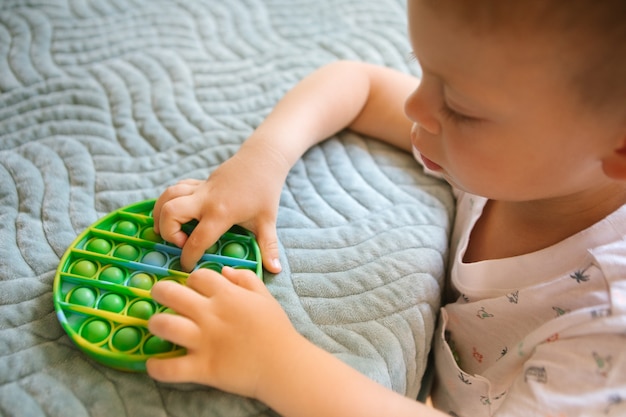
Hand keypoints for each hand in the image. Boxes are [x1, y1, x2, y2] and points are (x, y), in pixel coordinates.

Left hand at [146, 267, 296, 396]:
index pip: (197, 276)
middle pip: (170, 293)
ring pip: (164, 325)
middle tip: (160, 296)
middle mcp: (211, 314)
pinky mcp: (202, 368)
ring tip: (157, 326)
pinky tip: (155, 363)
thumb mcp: (265, 297)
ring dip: (155, 324)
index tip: (193, 288)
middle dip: (160, 291)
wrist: (285, 365)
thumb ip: (245, 279)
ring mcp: (204, 341)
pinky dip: (157, 367)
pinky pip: (169, 368)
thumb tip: (224, 270)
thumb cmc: (277, 330)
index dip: (191, 280)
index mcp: (227, 295)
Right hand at [152, 146, 286, 271]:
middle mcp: (205, 199)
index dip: (189, 257)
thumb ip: (269, 247)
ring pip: (167, 196)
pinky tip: (176, 212)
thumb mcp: (268, 221)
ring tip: (167, 230)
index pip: (197, 239)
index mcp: (221, 212)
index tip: (188, 266)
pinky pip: (176, 188)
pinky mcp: (198, 181)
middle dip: (167, 232)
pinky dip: (169, 200)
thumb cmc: (265, 191)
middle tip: (180, 243)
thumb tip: (275, 270)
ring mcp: (200, 188)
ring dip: (160, 214)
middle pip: (170, 212)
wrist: (262, 160)